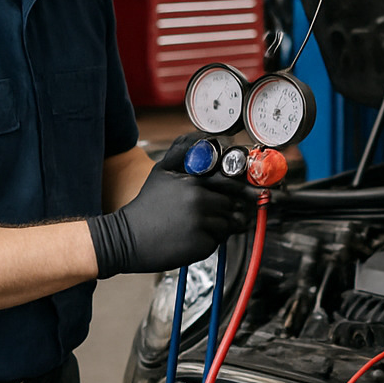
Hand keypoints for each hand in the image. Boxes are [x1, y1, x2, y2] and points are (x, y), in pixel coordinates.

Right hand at [87, 135, 258, 276]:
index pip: (231, 179)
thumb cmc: (147, 206)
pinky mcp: (202, 243)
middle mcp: (200, 199)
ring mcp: (202, 222)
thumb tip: (206, 139)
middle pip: (233, 202)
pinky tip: (192, 236)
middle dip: (230, 207)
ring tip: (195, 224)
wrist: (127, 238)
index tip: (256, 188)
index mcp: (193, 180)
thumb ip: (183, 151)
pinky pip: (220, 239)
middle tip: (215, 210)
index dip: (245, 184)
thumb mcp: (162, 171)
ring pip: (229, 222)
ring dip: (220, 225)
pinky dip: (212, 239)